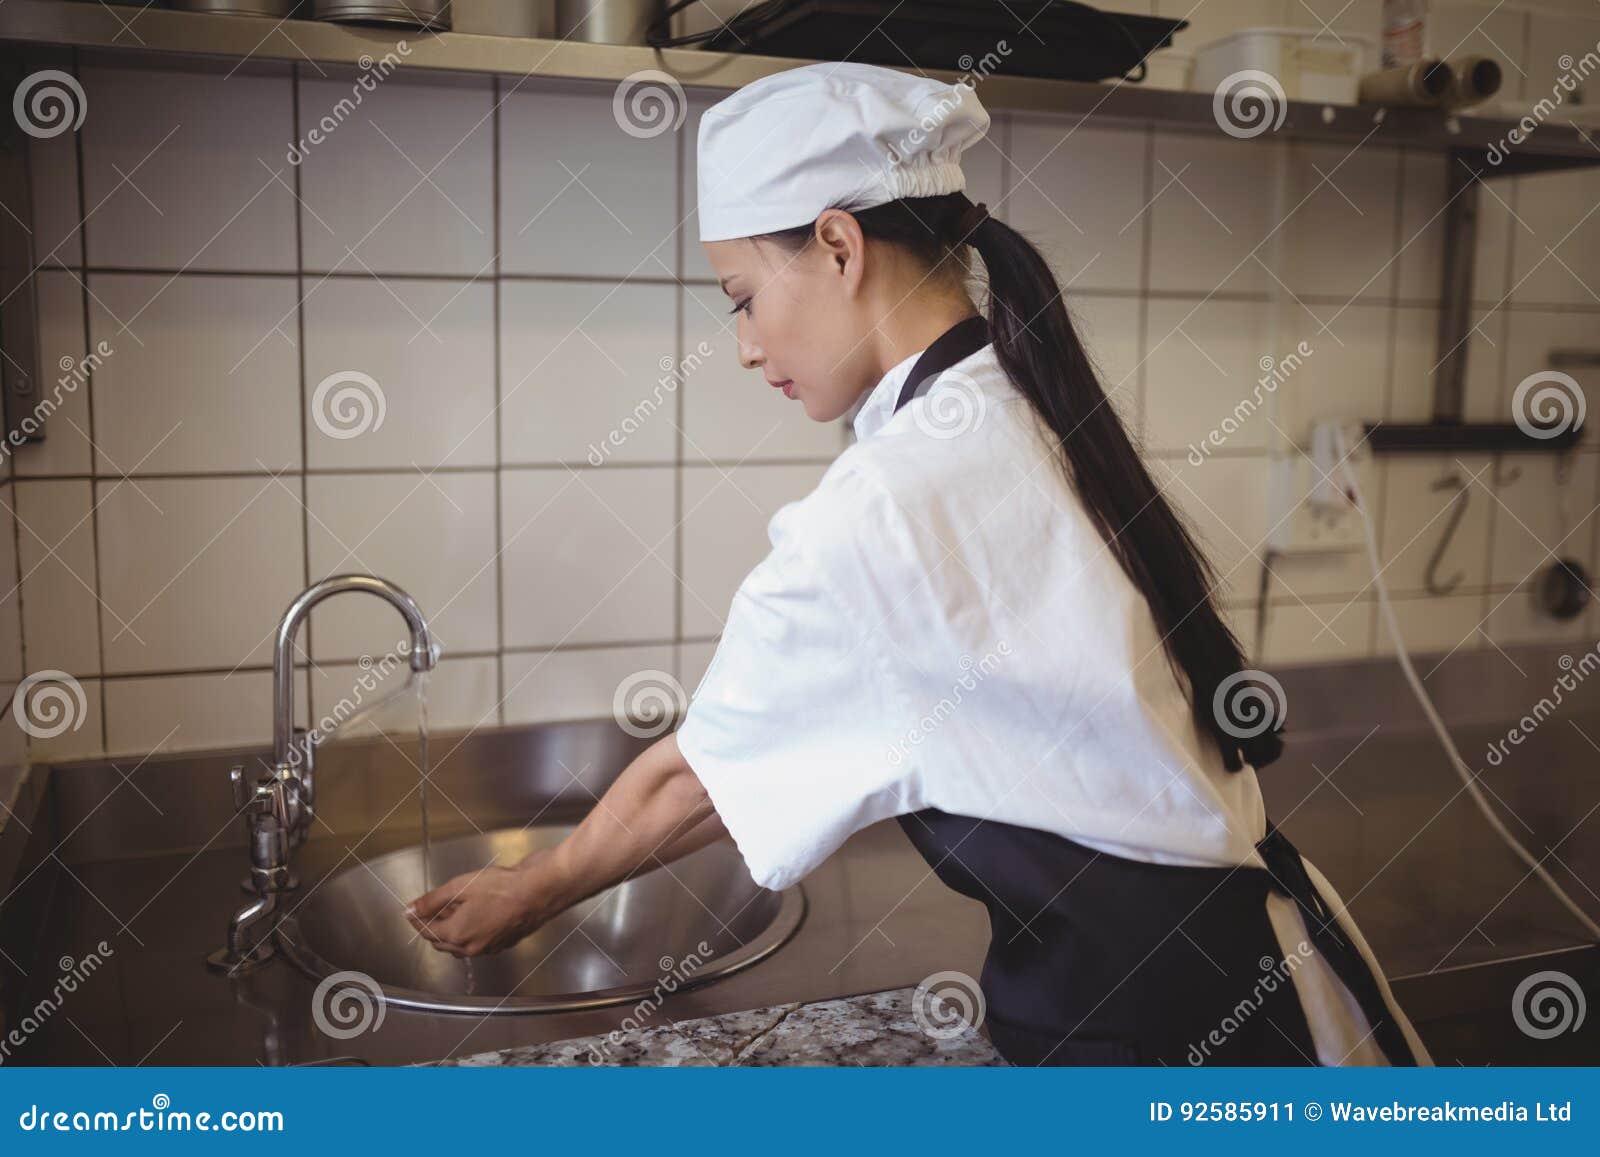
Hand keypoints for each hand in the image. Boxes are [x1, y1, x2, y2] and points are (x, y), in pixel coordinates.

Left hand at [404, 855, 557, 957]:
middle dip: (434, 926)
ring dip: (452, 930)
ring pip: (461, 944)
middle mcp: (471, 947)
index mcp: (456, 934)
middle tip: (432, 907)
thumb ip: (432, 900)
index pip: (426, 931)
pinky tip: (477, 914)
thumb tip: (411, 909)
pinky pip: (479, 942)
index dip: (417, 918)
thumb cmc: (503, 887)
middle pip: (442, 941)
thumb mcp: (461, 887)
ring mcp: (489, 948)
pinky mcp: (504, 943)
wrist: (539, 891)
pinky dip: (471, 931)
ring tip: (454, 908)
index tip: (413, 909)